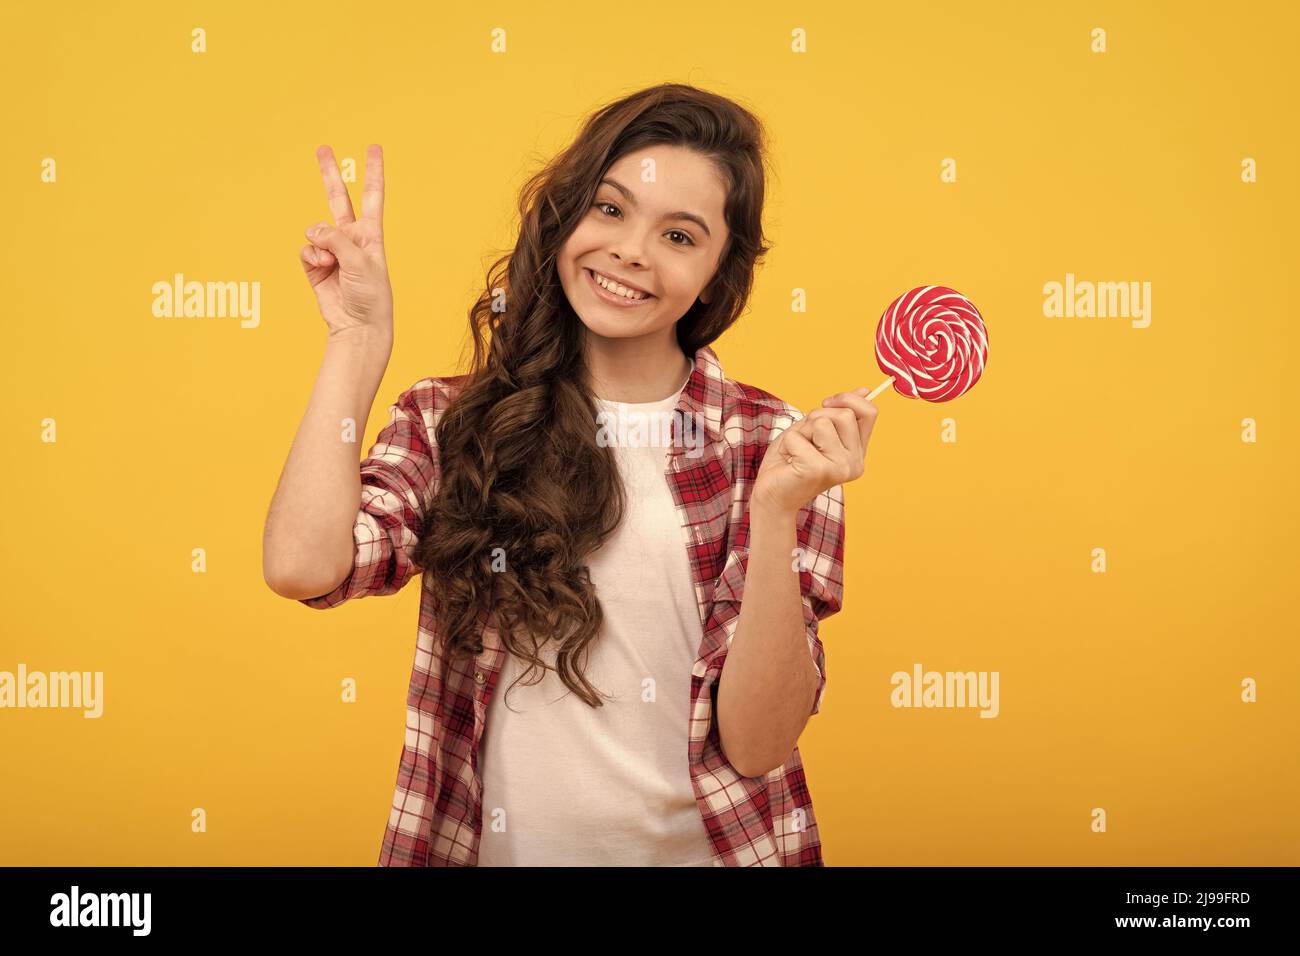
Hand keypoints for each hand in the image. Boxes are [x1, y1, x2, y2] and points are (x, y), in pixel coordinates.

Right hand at [300, 144, 393, 340]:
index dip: (372, 172)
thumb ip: (337, 239)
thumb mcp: (361, 261)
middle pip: (338, 199)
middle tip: (322, 148)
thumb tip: (313, 230)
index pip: (372, 196)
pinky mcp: (315, 265)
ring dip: (320, 244)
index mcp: (371, 234)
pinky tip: (322, 267)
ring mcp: (332, 251)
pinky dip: (311, 256)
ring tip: (331, 262)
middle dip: (330, 174)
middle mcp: (351, 239)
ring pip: (316, 231)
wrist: (358, 326)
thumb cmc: (370, 295)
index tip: (373, 149)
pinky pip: (306, 249)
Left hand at [752, 387, 878, 515]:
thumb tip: (865, 390)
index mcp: (858, 452)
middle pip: (844, 414)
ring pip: (822, 422)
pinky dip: (787, 444)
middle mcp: (855, 462)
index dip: (847, 399)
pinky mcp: (818, 470)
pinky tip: (789, 462)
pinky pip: (797, 437)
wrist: (771, 496)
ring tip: (796, 452)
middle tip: (804, 440)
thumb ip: (838, 413)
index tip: (826, 403)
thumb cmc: (791, 460)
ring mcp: (840, 468)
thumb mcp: (815, 430)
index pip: (869, 412)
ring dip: (801, 432)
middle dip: (816, 418)